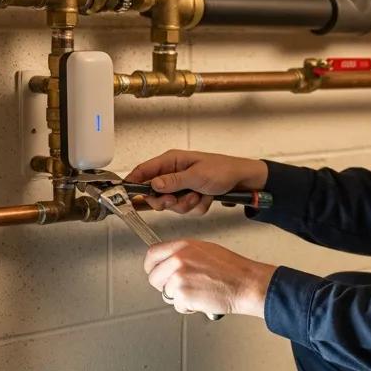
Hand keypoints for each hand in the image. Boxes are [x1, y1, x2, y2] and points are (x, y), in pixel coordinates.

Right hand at [126, 149, 267, 215]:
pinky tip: (206, 197)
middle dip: (168, 201)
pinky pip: (186, 209)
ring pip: (172, 205)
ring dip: (187, 204)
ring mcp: (182, 186)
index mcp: (172, 161)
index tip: (127, 195)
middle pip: (156, 193)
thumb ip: (173, 181)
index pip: (144, 171)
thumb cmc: (222, 170)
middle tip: (176, 199)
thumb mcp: (196, 175)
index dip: (133, 183)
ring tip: (200, 195)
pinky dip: (197, 207)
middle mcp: (174, 173)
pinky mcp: (191, 196)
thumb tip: (154, 185)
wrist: (243, 180)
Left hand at [144, 240, 275, 316]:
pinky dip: (188, 307)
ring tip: (198, 292)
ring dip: (178, 297)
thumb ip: (183, 254)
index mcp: (182, 246)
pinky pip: (177, 306)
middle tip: (180, 288)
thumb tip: (170, 262)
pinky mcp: (183, 295)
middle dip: (164, 286)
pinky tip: (202, 299)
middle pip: (154, 277)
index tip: (155, 272)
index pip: (152, 254)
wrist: (245, 283)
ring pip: (165, 294)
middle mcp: (177, 260)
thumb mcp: (204, 250)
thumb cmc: (232, 269)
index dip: (152, 266)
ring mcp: (178, 278)